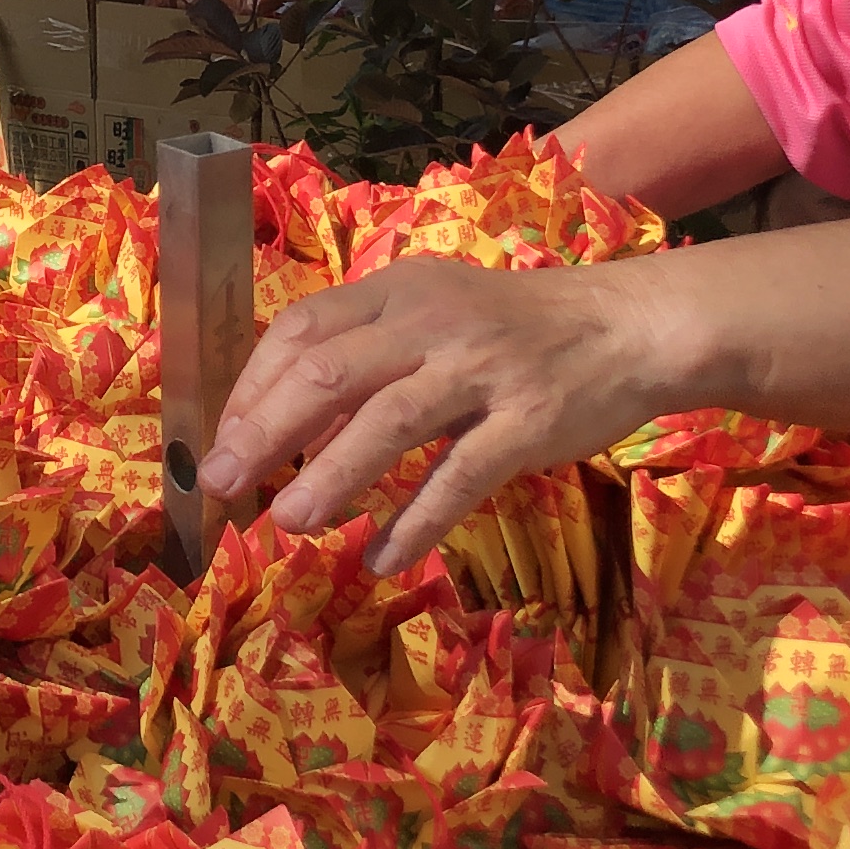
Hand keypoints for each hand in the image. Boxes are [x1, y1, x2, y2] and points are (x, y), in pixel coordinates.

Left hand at [196, 256, 673, 573]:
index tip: (222, 442)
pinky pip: (461, 476)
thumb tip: (286, 434)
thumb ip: (366, 360)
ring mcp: (482, 369)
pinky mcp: (529, 421)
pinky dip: (418, 522)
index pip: (301, 329)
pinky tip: (384, 557)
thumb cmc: (512, 329)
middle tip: (224, 486)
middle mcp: (432, 322)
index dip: (252, 388)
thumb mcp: (433, 316)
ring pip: (387, 422)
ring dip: (329, 478)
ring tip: (290, 525)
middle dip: (264, 433)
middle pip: (328, 372)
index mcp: (397, 291)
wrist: (627, 326)